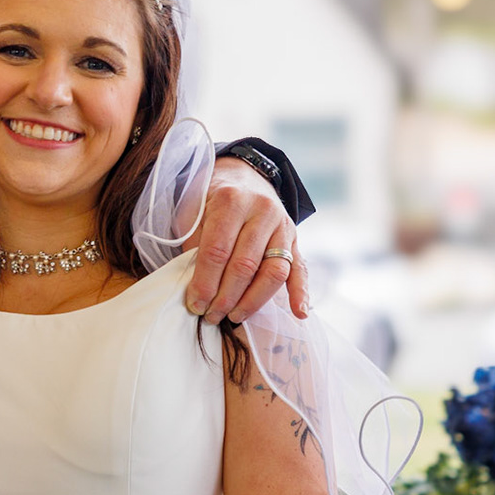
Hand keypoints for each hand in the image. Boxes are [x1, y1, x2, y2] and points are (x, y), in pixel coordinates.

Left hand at [185, 157, 308, 322]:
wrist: (243, 178)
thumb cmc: (211, 201)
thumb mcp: (194, 213)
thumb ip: (195, 246)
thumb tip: (197, 288)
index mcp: (232, 200)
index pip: (217, 251)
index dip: (205, 283)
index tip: (196, 305)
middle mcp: (262, 211)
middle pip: (245, 265)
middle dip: (226, 297)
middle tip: (211, 316)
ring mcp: (283, 226)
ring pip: (274, 271)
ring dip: (254, 300)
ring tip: (235, 317)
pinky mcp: (295, 239)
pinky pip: (301, 269)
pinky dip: (301, 293)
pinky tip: (299, 314)